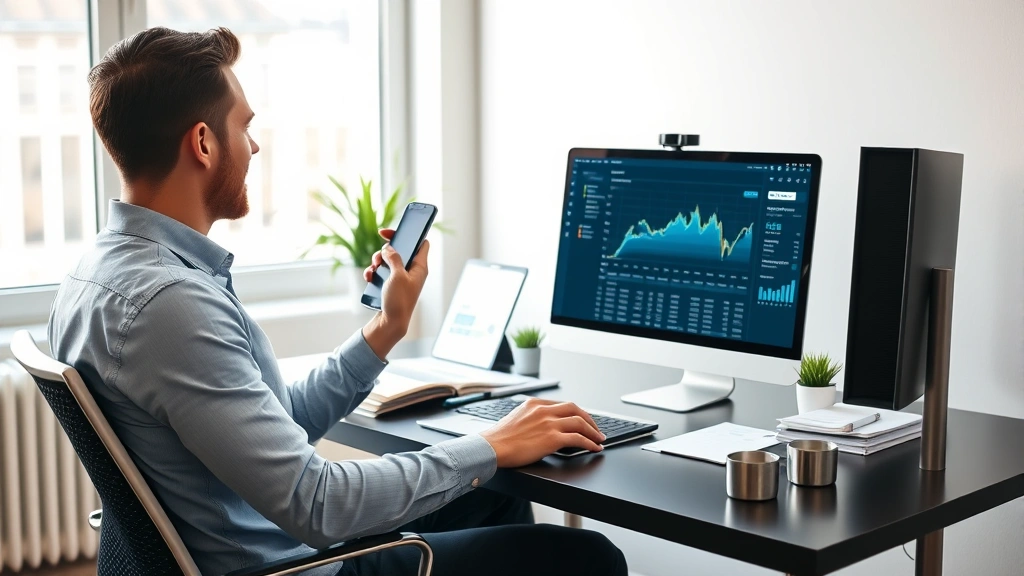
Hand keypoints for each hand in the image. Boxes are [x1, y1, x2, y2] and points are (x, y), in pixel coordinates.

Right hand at [362, 229, 429, 358]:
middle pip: (400, 250)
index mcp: (420, 267)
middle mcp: (412, 271)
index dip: (409, 234)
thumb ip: (394, 258)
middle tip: (378, 258)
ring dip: (377, 262)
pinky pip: (382, 272)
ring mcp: (401, 278)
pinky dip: (374, 272)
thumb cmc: (399, 301)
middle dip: (385, 251)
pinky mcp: (392, 285)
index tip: (393, 232)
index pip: (421, 242)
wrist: (390, 324)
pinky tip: (369, 278)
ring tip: (373, 271)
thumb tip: (389, 248)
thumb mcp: (397, 275)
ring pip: (388, 261)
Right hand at [479, 398, 605, 466]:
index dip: (577, 413)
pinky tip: (594, 448)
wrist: (491, 447)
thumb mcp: (516, 418)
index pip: (563, 405)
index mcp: (535, 403)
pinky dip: (590, 443)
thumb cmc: (499, 438)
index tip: (583, 420)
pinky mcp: (552, 438)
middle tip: (596, 429)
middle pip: (575, 409)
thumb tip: (542, 426)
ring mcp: (549, 423)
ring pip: (580, 422)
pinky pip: (578, 439)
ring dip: (593, 432)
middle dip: (589, 419)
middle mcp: (543, 410)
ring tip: (599, 439)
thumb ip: (531, 418)